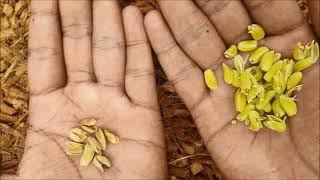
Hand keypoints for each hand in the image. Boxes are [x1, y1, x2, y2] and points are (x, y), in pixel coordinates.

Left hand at [3, 1, 165, 178]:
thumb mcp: (24, 179)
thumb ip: (3, 165)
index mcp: (50, 111)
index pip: (46, 55)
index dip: (44, 23)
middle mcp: (85, 101)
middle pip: (80, 46)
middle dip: (78, 12)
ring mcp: (116, 106)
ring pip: (112, 53)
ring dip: (109, 21)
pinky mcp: (145, 117)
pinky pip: (142, 75)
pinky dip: (141, 45)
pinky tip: (137, 17)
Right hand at [144, 0, 318, 178]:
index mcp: (289, 46)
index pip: (260, 3)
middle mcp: (253, 62)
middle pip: (222, 18)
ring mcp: (227, 85)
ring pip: (196, 42)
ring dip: (177, 15)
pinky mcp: (206, 111)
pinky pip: (182, 76)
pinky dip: (164, 51)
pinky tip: (150, 24)